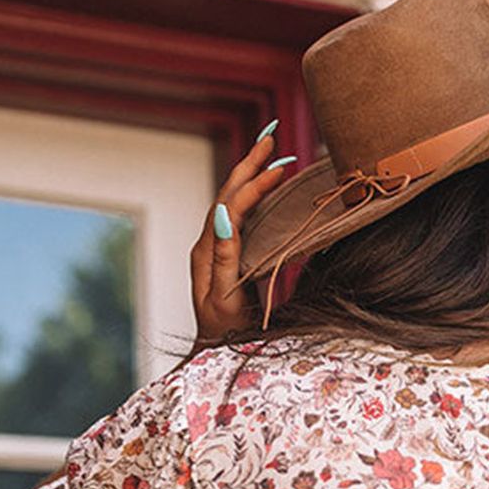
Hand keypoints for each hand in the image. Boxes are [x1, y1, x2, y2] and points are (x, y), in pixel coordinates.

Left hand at [191, 124, 294, 346]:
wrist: (216, 353)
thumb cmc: (226, 334)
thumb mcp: (225, 298)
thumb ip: (225, 257)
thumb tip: (225, 215)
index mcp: (208, 252)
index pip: (231, 206)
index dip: (254, 185)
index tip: (280, 168)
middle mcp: (210, 244)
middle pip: (229, 193)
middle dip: (250, 163)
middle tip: (270, 135)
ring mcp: (218, 248)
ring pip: (234, 201)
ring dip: (253, 174)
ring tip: (271, 153)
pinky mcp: (229, 256)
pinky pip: (242, 216)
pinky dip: (256, 196)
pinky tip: (269, 187)